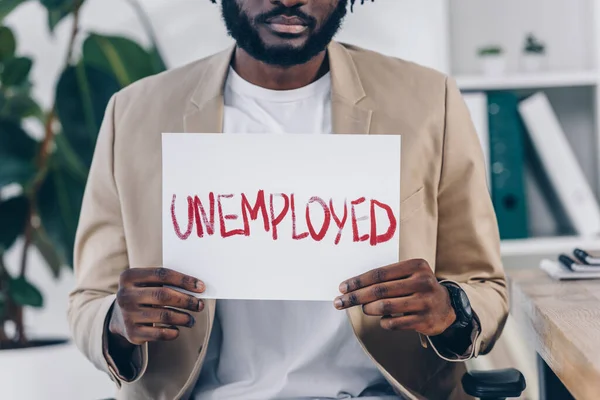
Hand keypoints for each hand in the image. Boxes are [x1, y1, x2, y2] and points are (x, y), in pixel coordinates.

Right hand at [108, 267, 204, 347]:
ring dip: (184, 318)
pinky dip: (173, 332)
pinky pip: (159, 334)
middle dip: (186, 300)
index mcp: (129, 277)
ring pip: (164, 315)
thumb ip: (166, 282)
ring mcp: (127, 315)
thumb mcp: (147, 283)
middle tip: (200, 305)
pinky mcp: (131, 333)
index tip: (201, 287)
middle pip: (163, 295)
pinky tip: (178, 330)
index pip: (162, 274)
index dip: (184, 280)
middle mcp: (125, 295)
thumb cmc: (143, 294)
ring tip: (192, 319)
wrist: (118, 317)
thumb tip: (196, 288)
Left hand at [334, 259, 455, 335]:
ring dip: (368, 309)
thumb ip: (385, 278)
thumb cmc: (418, 288)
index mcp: (416, 265)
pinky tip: (383, 319)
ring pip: (385, 307)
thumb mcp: (408, 275)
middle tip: (340, 302)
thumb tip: (351, 287)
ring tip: (365, 309)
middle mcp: (422, 282)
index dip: (358, 281)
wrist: (446, 308)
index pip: (379, 273)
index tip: (342, 288)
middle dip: (355, 297)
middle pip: (379, 290)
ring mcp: (425, 302)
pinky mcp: (425, 320)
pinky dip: (383, 322)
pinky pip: (393, 323)